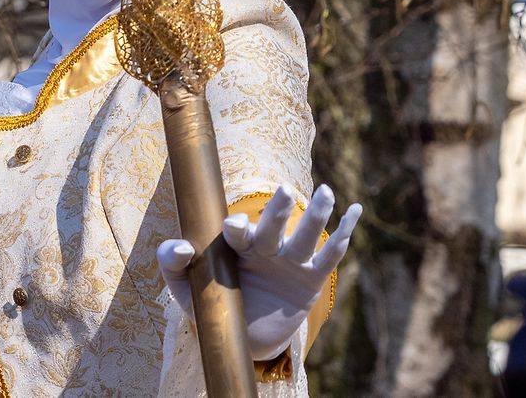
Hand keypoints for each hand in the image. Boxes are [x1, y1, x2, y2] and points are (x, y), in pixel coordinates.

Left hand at [157, 185, 360, 360]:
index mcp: (234, 244)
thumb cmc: (208, 301)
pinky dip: (343, 235)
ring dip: (315, 215)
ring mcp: (289, 261)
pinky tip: (354, 212)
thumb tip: (182, 246)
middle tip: (283, 191)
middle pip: (272, 226)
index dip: (236, 227)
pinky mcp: (309, 280)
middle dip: (277, 211)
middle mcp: (263, 246)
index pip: (236, 231)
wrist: (239, 335)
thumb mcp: (183, 285)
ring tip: (325, 193)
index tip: (234, 227)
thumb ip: (172, 262)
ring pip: (304, 236)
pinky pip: (329, 257)